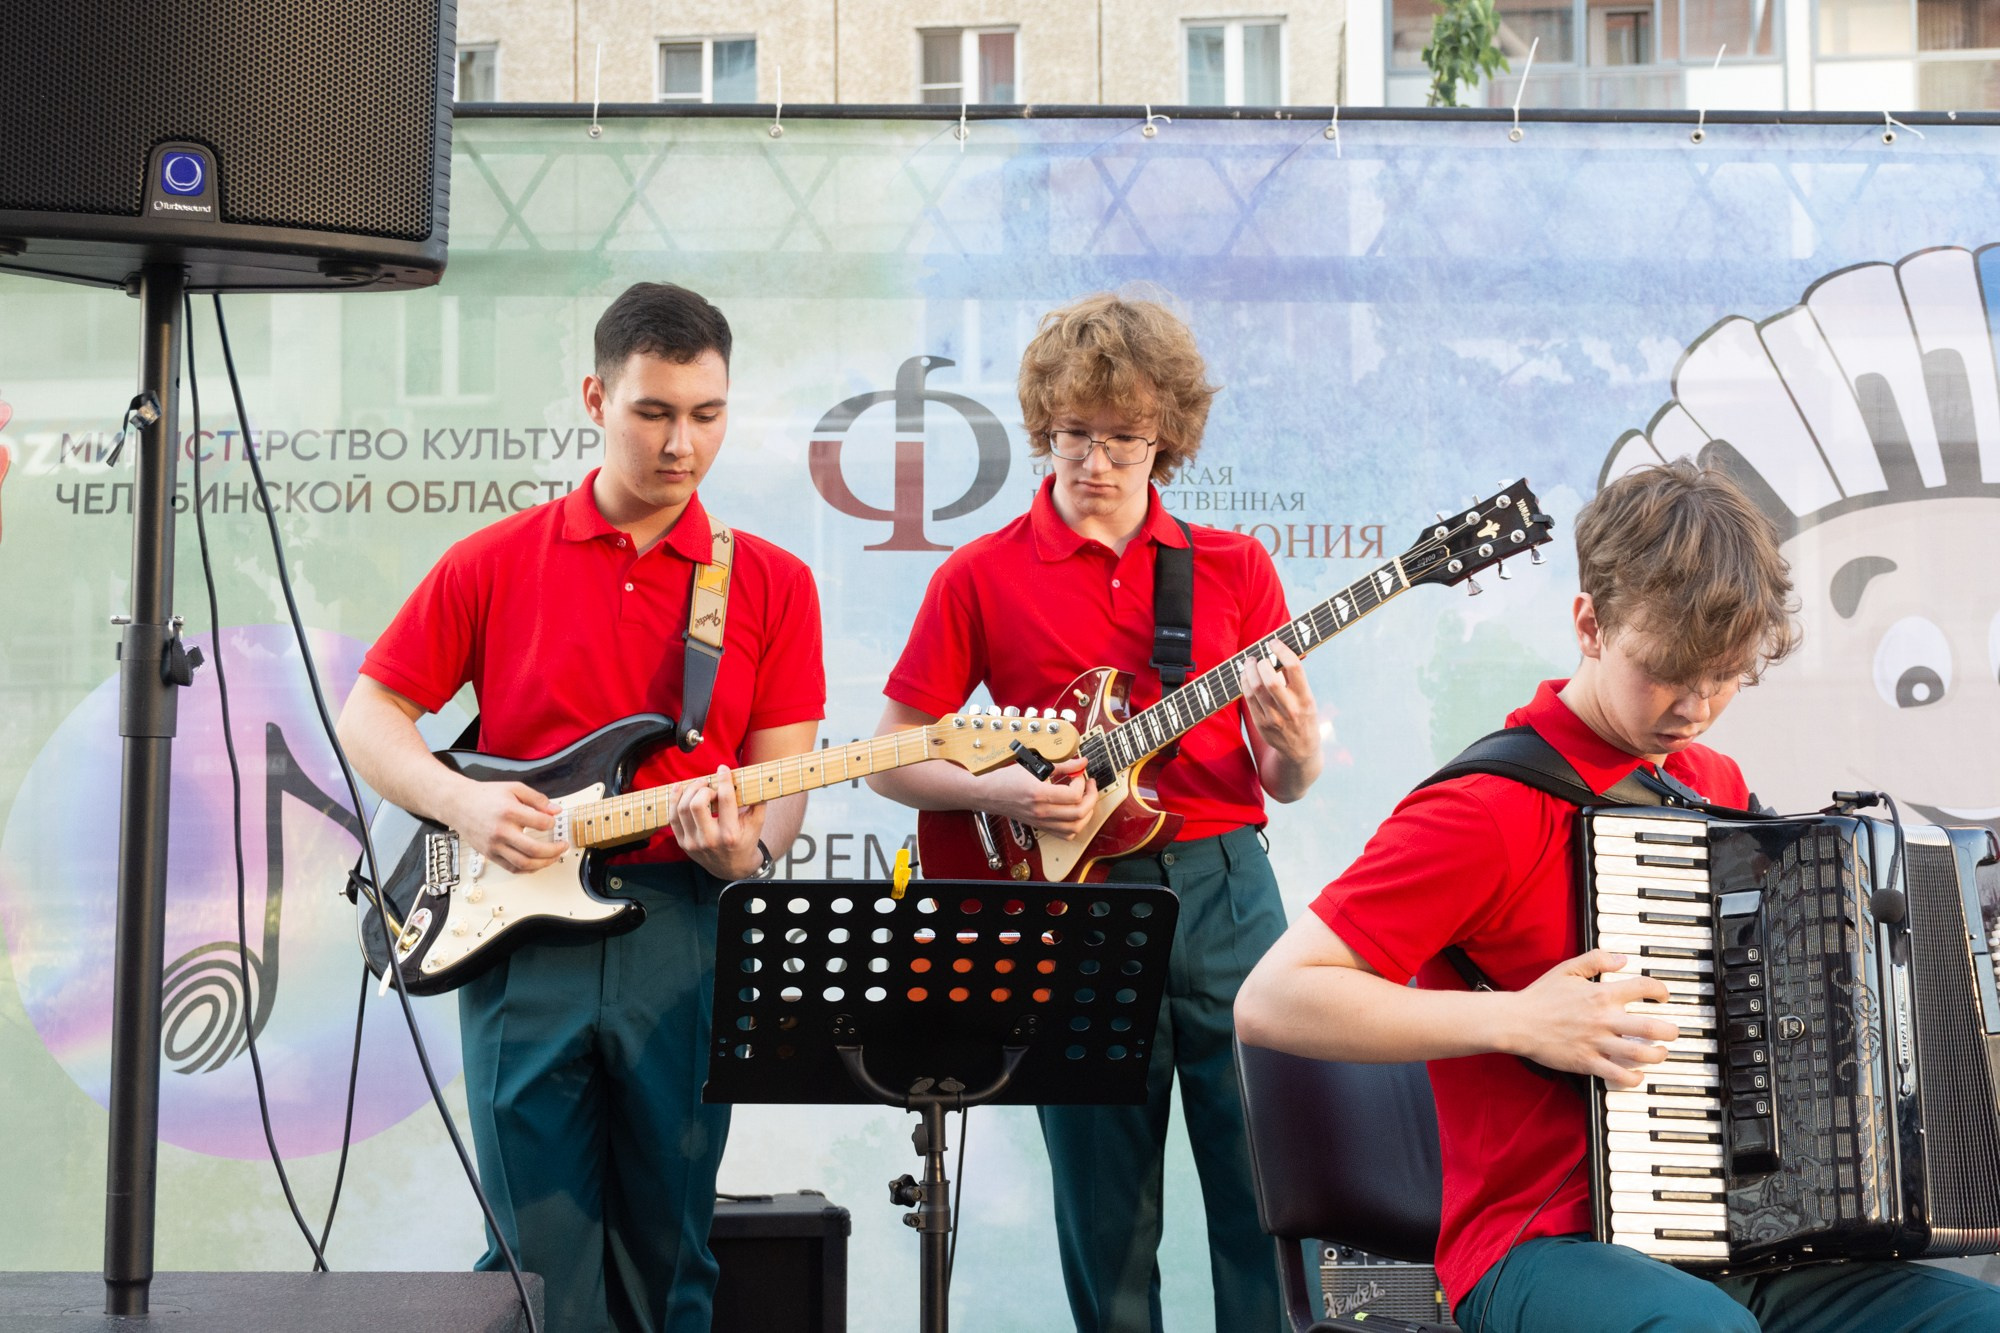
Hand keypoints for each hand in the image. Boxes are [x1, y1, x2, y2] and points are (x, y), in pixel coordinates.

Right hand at [447, 778, 566, 872]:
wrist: (458, 804)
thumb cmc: (484, 796)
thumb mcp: (514, 788)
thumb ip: (537, 799)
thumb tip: (555, 810)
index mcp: (509, 812)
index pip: (540, 823)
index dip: (552, 823)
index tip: (553, 821)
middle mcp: (501, 831)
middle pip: (533, 849)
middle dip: (554, 850)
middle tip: (562, 846)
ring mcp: (494, 846)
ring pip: (524, 864)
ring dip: (544, 863)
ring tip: (554, 857)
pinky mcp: (489, 854)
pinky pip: (512, 868)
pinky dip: (528, 869)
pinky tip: (537, 863)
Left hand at [671, 765, 768, 879]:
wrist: (732, 868)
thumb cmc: (745, 841)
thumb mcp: (757, 824)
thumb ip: (757, 802)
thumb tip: (755, 779)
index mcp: (731, 835)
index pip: (725, 800)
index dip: (724, 780)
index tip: (723, 768)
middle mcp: (710, 840)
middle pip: (698, 804)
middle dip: (703, 788)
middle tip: (709, 784)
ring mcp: (694, 843)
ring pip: (683, 809)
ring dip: (689, 791)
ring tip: (699, 785)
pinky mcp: (683, 843)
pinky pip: (673, 818)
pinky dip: (674, 800)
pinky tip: (679, 788)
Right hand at [978, 756, 1099, 839]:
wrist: (988, 793)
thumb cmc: (1006, 779)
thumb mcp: (1034, 766)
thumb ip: (1062, 765)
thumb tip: (1081, 762)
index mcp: (1039, 794)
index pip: (1073, 795)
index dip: (1082, 782)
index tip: (1079, 774)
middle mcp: (1041, 812)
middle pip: (1079, 813)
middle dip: (1091, 798)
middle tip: (1090, 786)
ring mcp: (1041, 822)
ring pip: (1075, 828)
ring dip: (1087, 813)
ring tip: (1086, 799)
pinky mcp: (1041, 827)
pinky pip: (1065, 835)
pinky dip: (1076, 825)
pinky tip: (1075, 812)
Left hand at [1239, 639, 1318, 765]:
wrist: (1300, 750)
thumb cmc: (1303, 716)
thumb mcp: (1307, 699)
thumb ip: (1295, 679)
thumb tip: (1278, 652)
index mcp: (1306, 698)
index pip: (1294, 667)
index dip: (1281, 650)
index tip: (1274, 642)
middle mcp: (1290, 709)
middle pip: (1270, 679)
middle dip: (1260, 662)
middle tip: (1259, 656)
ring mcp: (1274, 718)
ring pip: (1255, 688)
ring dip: (1249, 670)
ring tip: (1249, 662)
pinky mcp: (1261, 724)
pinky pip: (1248, 699)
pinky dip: (1244, 683)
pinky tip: (1245, 676)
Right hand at [1502, 949, 1678, 1087]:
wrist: (1517, 1021)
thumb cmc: (1541, 996)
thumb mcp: (1567, 969)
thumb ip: (1596, 960)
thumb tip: (1623, 959)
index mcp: (1601, 994)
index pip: (1643, 987)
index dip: (1660, 990)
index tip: (1663, 996)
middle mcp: (1603, 1019)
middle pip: (1651, 1027)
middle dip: (1671, 1031)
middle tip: (1673, 1032)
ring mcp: (1596, 1042)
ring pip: (1640, 1054)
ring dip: (1657, 1055)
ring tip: (1659, 1052)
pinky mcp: (1587, 1062)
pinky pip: (1618, 1075)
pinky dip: (1634, 1078)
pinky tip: (1637, 1075)